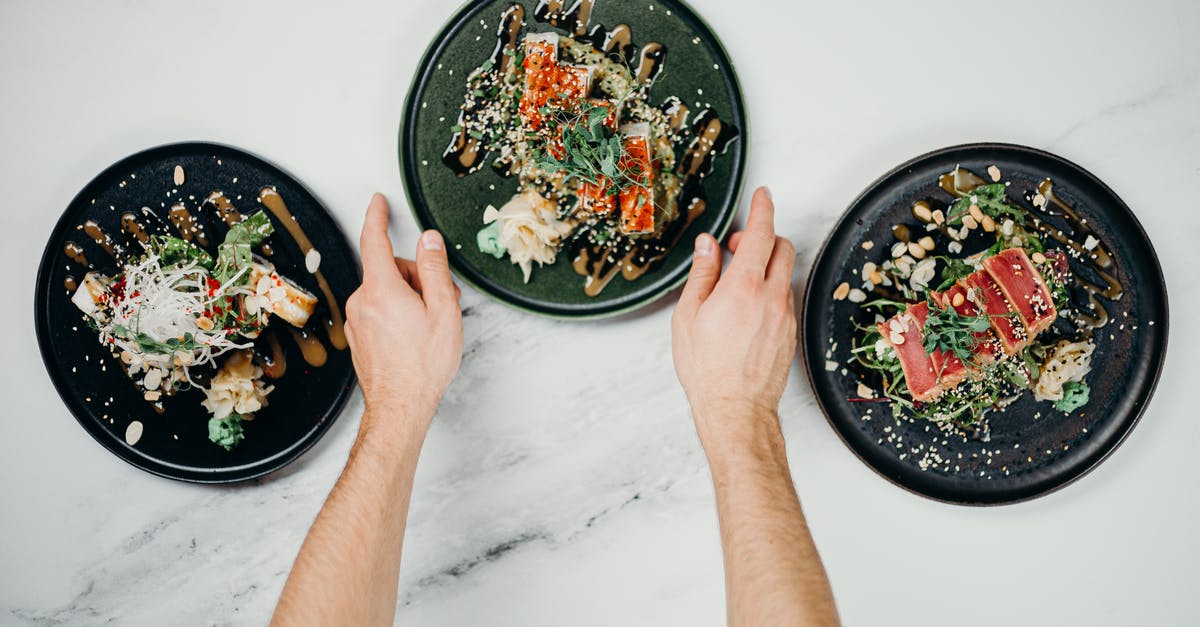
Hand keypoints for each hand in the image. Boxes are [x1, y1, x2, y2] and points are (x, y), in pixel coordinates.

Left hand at [343, 194, 462, 436]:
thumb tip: (428, 241)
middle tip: (438, 302)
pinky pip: (378, 310)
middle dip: (415, 278)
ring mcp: (357, 320)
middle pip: (389, 270)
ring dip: (408, 298)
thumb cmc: (422, 365)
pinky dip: (396, 314)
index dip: (377, 217)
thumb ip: (434, 269)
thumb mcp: (442, 310)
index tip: (378, 202)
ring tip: (428, 326)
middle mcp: (362, 302)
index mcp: (381, 290)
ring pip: (385, 291)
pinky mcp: (358, 336)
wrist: (400, 406)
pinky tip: (412, 336)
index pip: (374, 241)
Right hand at [671, 187, 796, 450]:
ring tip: (736, 282)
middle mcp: (771, 297)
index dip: (763, 208)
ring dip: (765, 265)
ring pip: (783, 273)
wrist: (736, 409)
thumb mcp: (689, 316)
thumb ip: (702, 274)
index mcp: (744, 287)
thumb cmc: (708, 369)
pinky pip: (783, 297)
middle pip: (781, 247)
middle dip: (763, 236)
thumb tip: (708, 246)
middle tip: (737, 245)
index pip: (761, 233)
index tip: (763, 195)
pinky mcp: (790, 332)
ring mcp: (785, 315)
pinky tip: (747, 307)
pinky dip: (769, 290)